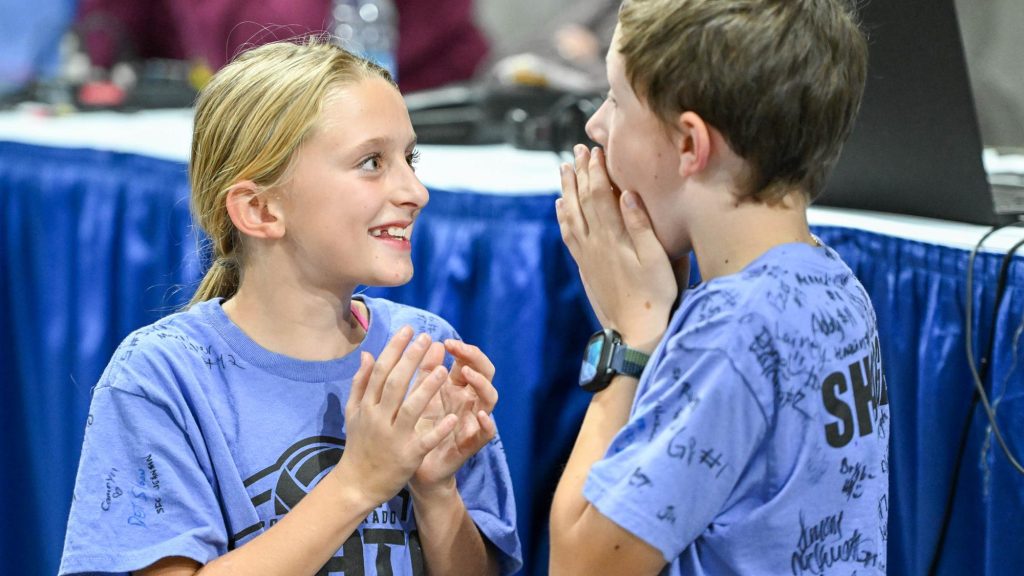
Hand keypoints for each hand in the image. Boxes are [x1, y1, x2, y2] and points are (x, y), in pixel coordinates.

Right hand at [331, 327, 457, 506]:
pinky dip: (439, 429)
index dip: (395, 348)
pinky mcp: (408, 456)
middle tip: (428, 338)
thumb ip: (361, 383)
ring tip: (444, 370)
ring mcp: (393, 438)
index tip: (409, 329)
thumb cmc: (359, 444)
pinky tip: (455, 416)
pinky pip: (425, 440)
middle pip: (396, 384)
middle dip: (412, 359)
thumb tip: (368, 354)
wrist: (356, 484)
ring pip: (411, 409)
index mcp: (367, 406)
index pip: (381, 371)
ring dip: (427, 389)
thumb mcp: (353, 412)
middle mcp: (378, 418)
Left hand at [410, 340, 497, 493]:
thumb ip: (424, 371)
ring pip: (490, 398)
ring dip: (482, 384)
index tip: (446, 342)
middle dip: (475, 358)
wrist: (415, 469)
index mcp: (456, 388)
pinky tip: (479, 414)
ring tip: (467, 374)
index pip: (469, 362)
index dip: (462, 350)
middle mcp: (468, 401)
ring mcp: (473, 421)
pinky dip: (487, 422)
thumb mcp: (418, 396)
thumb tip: (434, 343)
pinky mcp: (472, 443)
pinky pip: (488, 432)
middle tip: (458, 350)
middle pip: (485, 373)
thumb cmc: (418, 429)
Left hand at [556, 145, 679, 350]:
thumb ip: (641, 226)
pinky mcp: (585, 267)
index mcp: (613, 238)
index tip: (597, 150)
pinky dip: (563, 216)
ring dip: (567, 190)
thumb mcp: (657, 259)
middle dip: (579, 173)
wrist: (634, 331)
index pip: (600, 195)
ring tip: (564, 169)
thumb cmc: (654, 295)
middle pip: (581, 200)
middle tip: (577, 150)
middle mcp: (594, 244)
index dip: (597, 171)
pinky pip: (568, 235)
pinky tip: (561, 207)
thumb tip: (628, 194)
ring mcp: (587, 255)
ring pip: (570, 215)